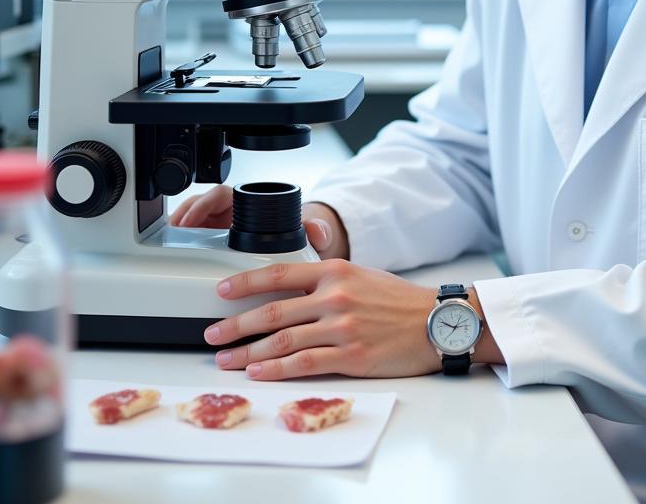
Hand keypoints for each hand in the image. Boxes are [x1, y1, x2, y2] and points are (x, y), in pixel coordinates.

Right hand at [168, 186, 349, 257]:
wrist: (297, 249)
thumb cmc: (296, 232)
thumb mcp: (304, 231)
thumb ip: (313, 229)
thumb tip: (317, 230)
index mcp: (246, 204)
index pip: (218, 195)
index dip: (202, 204)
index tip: (191, 218)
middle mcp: (230, 214)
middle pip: (199, 207)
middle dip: (182, 216)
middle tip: (172, 232)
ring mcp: (218, 230)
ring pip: (191, 223)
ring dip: (176, 230)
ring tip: (164, 243)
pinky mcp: (211, 246)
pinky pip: (190, 242)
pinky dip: (178, 246)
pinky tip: (170, 257)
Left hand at [203, 259, 440, 379]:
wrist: (434, 322)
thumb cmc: (397, 300)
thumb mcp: (360, 275)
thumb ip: (326, 280)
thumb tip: (288, 291)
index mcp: (336, 271)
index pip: (280, 272)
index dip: (245, 283)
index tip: (221, 291)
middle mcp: (335, 297)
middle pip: (273, 311)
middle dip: (236, 324)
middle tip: (211, 333)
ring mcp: (342, 328)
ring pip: (282, 340)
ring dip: (248, 352)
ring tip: (226, 360)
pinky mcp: (351, 357)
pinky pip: (304, 363)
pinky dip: (276, 369)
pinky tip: (258, 373)